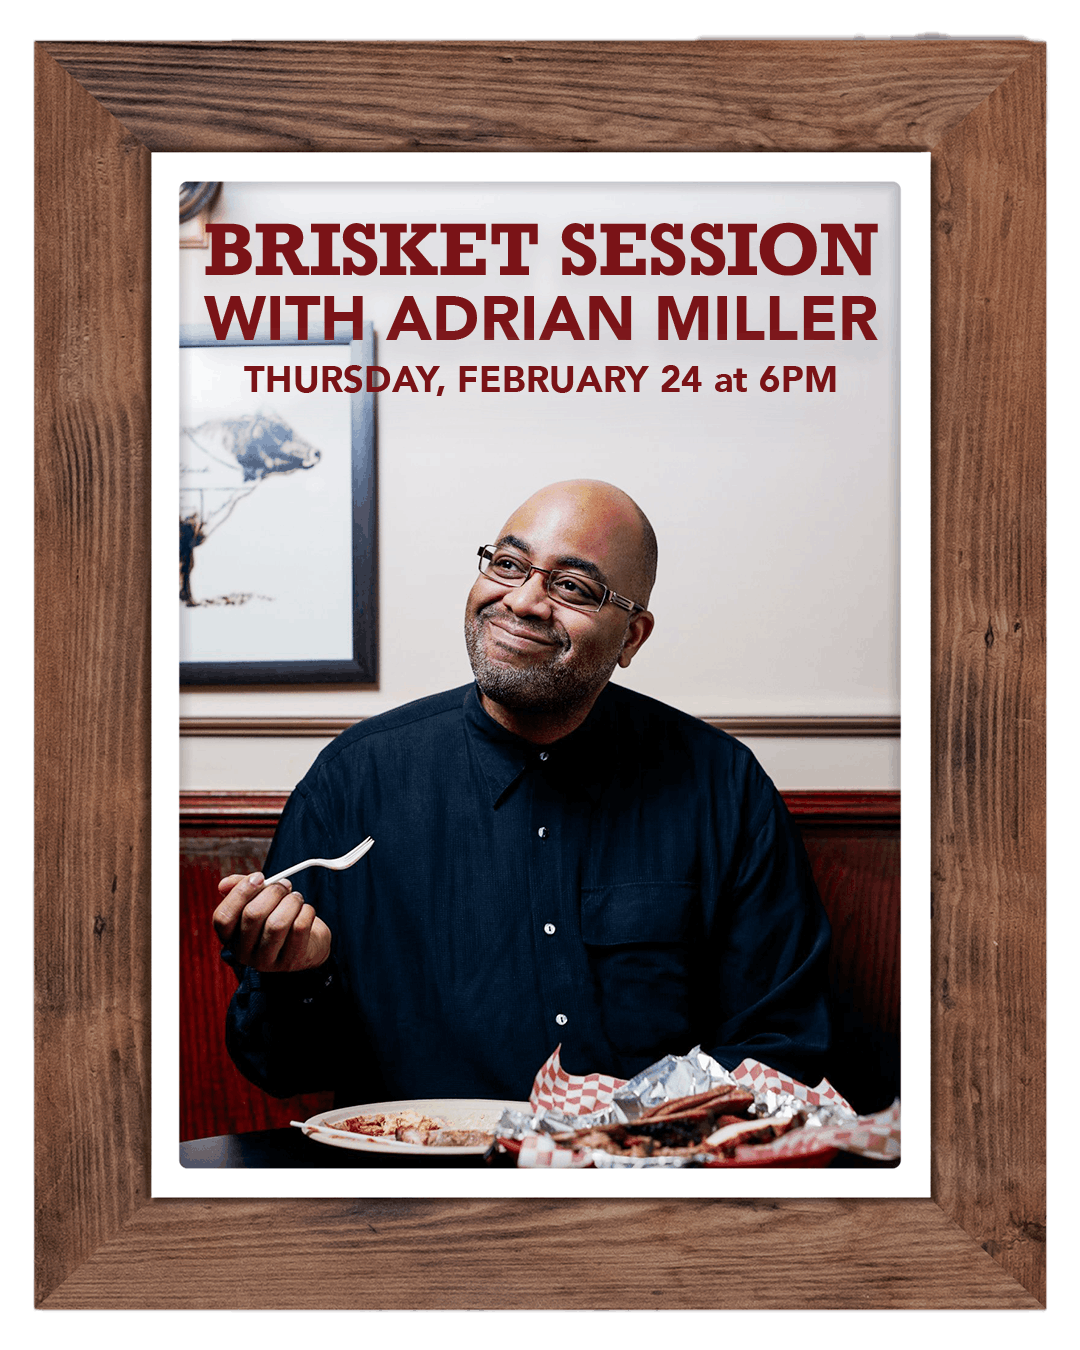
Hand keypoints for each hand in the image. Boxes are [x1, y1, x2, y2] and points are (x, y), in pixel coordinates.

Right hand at [213, 872, 331, 972]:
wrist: (308, 943)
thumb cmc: (278, 916)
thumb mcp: (258, 901)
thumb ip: (241, 888)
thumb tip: (224, 884)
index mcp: (230, 937)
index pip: (223, 917)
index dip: (240, 893)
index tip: (259, 877)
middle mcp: (243, 953)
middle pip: (253, 915)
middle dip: (273, 891)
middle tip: (285, 885)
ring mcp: (266, 961)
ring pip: (278, 924)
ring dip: (292, 901)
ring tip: (296, 898)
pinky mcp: (291, 961)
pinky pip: (299, 928)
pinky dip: (306, 911)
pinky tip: (305, 911)